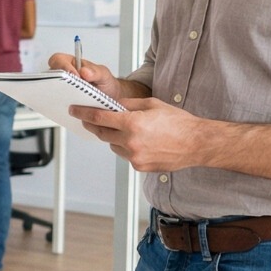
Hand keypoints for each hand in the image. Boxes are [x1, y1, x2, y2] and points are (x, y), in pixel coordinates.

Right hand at [46, 53, 127, 101]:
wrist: (110, 98)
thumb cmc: (105, 83)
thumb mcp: (104, 75)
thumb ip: (96, 72)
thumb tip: (84, 71)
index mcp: (71, 63)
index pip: (58, 60)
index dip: (63, 66)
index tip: (74, 75)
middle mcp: (63, 75)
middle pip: (50, 75)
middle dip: (57, 83)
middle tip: (70, 91)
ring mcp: (60, 89)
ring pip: (51, 91)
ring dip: (58, 96)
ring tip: (72, 103)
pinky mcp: (62, 101)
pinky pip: (56, 103)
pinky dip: (61, 107)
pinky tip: (71, 111)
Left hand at [71, 98, 205, 171]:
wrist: (196, 144)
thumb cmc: (178, 123)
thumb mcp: (152, 104)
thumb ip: (129, 105)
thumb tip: (113, 105)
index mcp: (133, 123)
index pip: (99, 117)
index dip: (83, 113)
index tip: (74, 110)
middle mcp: (131, 142)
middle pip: (102, 133)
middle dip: (94, 125)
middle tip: (88, 118)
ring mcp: (134, 157)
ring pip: (112, 145)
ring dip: (112, 137)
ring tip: (123, 129)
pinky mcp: (139, 166)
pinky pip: (124, 155)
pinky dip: (125, 147)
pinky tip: (137, 141)